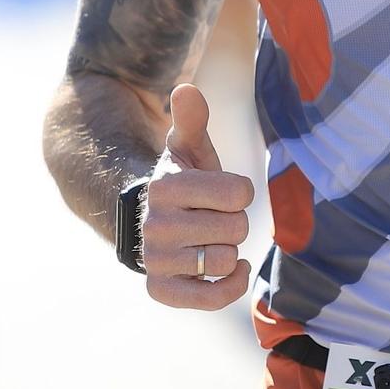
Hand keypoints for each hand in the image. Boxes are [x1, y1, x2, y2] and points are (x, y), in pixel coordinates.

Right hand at [142, 83, 253, 310]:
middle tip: (214, 217)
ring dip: (229, 251)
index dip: (240, 192)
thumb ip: (191, 120)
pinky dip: (231, 286)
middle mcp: (155, 225)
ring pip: (228, 260)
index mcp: (165, 186)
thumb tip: (186, 89)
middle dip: (235, 222)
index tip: (224, 191)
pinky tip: (232, 270)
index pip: (239, 193)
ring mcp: (157, 260)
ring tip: (209, 239)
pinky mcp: (161, 290)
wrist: (150, 221)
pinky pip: (212, 298)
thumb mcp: (185, 148)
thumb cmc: (182, 181)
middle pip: (237, 228)